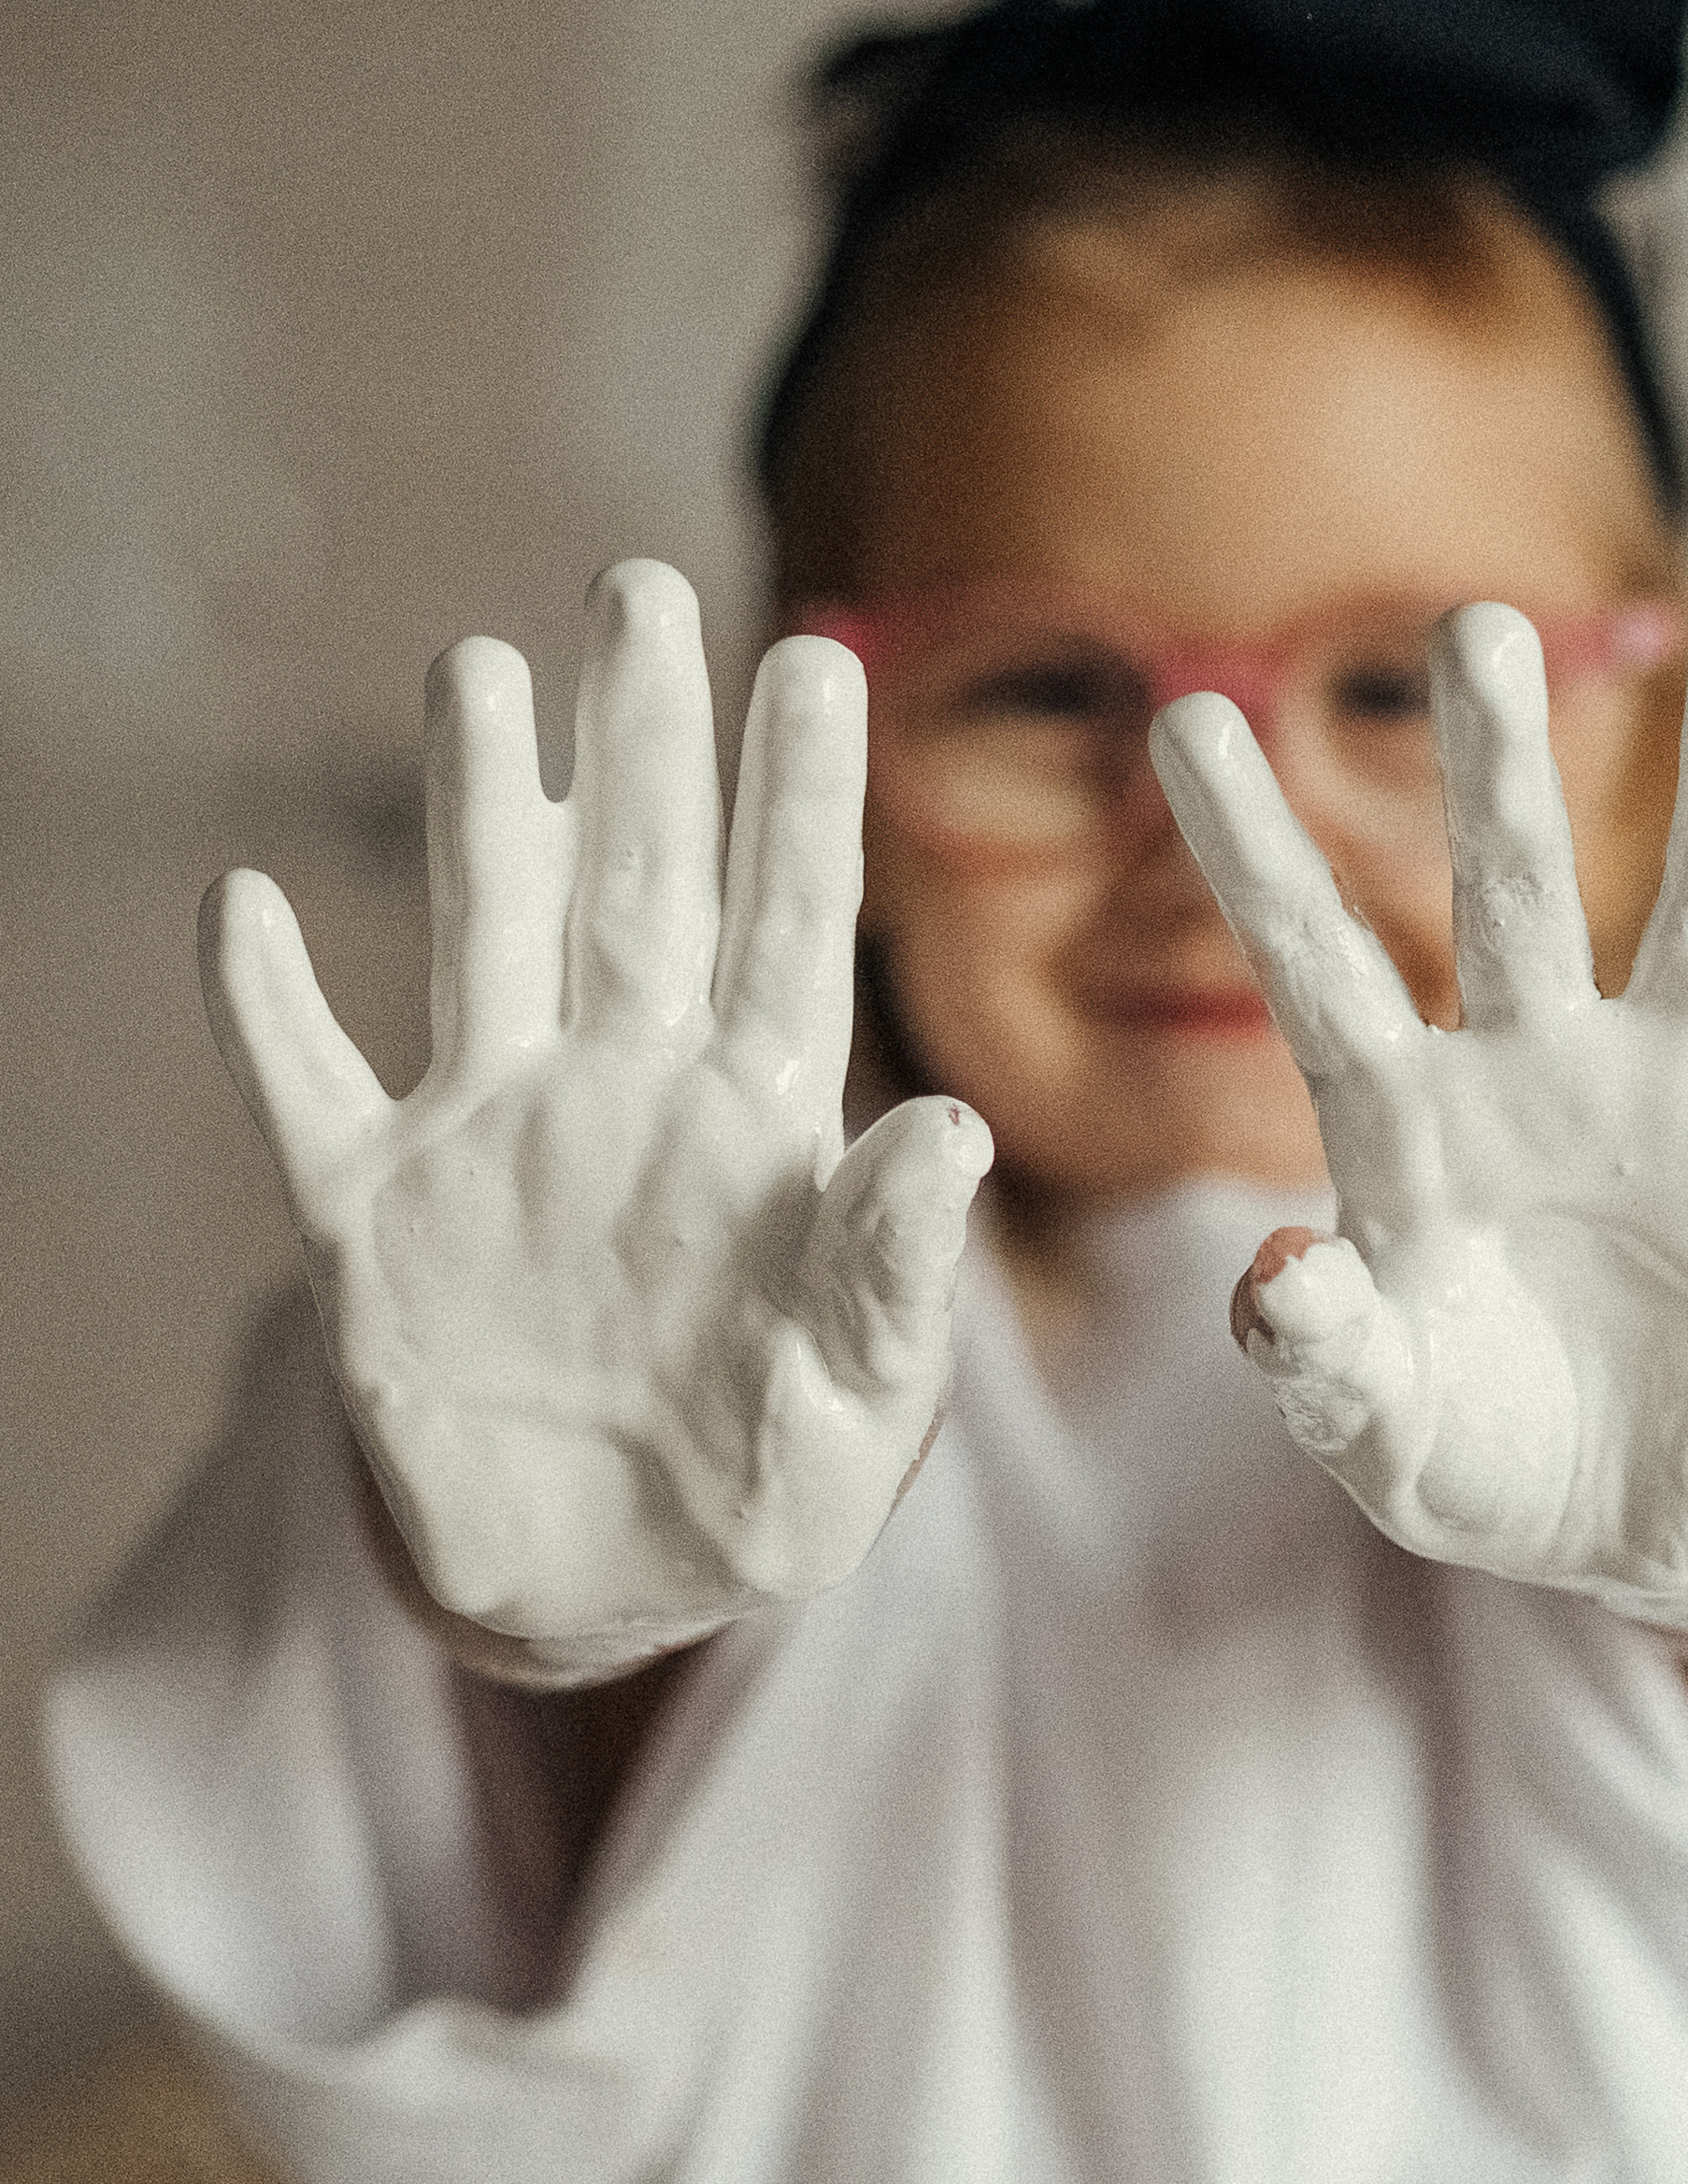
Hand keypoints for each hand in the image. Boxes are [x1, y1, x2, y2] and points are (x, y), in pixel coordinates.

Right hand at [201, 562, 989, 1673]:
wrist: (602, 1592)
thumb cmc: (759, 1492)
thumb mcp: (854, 1404)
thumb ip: (892, 1272)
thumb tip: (949, 1128)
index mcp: (758, 1128)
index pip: (789, 932)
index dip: (798, 801)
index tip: (817, 658)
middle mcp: (626, 1095)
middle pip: (636, 889)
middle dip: (641, 742)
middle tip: (638, 591)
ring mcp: (493, 1141)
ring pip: (486, 937)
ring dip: (479, 812)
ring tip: (477, 667)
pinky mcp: (372, 1219)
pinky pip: (306, 1092)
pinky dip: (267, 1010)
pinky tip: (242, 912)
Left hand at [1151, 611, 1687, 1635]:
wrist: (1624, 1522)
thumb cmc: (1474, 1447)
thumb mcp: (1376, 1427)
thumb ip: (1321, 1356)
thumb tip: (1276, 1274)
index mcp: (1406, 1127)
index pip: (1318, 967)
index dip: (1255, 853)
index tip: (1181, 721)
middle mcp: (1538, 1073)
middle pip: (1512, 898)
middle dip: (1496, 768)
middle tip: (1479, 624)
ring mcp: (1672, 1102)